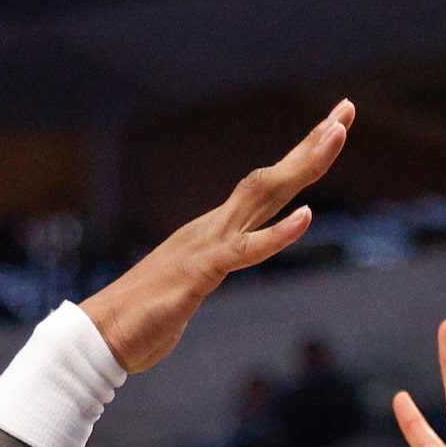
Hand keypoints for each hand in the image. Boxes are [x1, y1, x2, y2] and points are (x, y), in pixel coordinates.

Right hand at [81, 102, 353, 372]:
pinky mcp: (199, 274)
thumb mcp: (190, 287)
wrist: (99, 336)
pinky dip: (278, 234)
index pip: (266, 187)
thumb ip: (208, 270)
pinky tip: (307, 216)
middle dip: (310, 145)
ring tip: (335, 137)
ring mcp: (206, 246)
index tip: (333, 127)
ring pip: (263, 197)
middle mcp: (214, 228)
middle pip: (271, 179)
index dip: (300, 158)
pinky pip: (244, 251)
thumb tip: (217, 266)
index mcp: (215, 231)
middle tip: (346, 110)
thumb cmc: (142, 319)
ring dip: (301, 167)